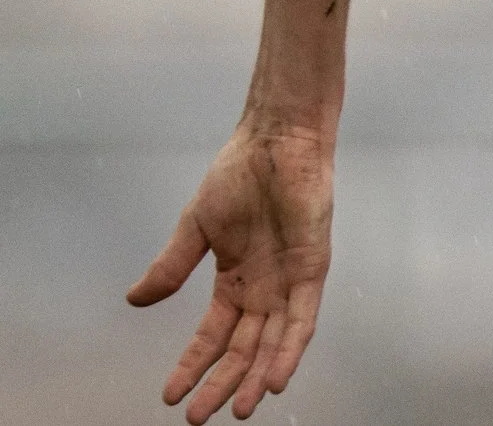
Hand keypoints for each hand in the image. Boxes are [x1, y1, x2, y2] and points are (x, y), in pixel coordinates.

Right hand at [127, 124, 335, 422]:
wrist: (275, 141)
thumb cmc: (240, 175)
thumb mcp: (195, 227)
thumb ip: (171, 267)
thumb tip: (135, 301)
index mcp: (235, 279)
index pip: (212, 335)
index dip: (192, 365)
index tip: (169, 395)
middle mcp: (264, 287)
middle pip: (243, 347)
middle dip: (221, 383)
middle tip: (198, 419)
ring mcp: (289, 279)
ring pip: (273, 341)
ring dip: (256, 376)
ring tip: (238, 410)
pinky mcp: (312, 268)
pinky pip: (303, 317)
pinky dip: (290, 348)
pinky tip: (276, 377)